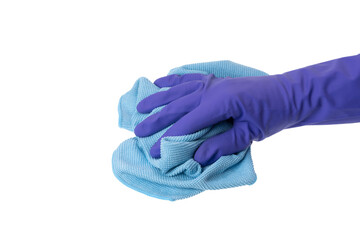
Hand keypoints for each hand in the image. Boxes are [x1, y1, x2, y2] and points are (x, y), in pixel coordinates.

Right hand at [134, 73, 298, 165]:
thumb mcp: (249, 135)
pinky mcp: (215, 80)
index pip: (187, 124)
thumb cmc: (272, 115)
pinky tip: (161, 80)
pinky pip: (189, 78)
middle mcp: (211, 89)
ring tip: (141, 106)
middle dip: (156, 120)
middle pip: (177, 106)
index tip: (155, 152)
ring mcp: (212, 82)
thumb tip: (196, 158)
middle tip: (138, 131)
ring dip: (158, 98)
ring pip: (178, 90)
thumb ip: (221, 145)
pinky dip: (174, 80)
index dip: (169, 139)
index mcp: (219, 103)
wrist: (288, 94)